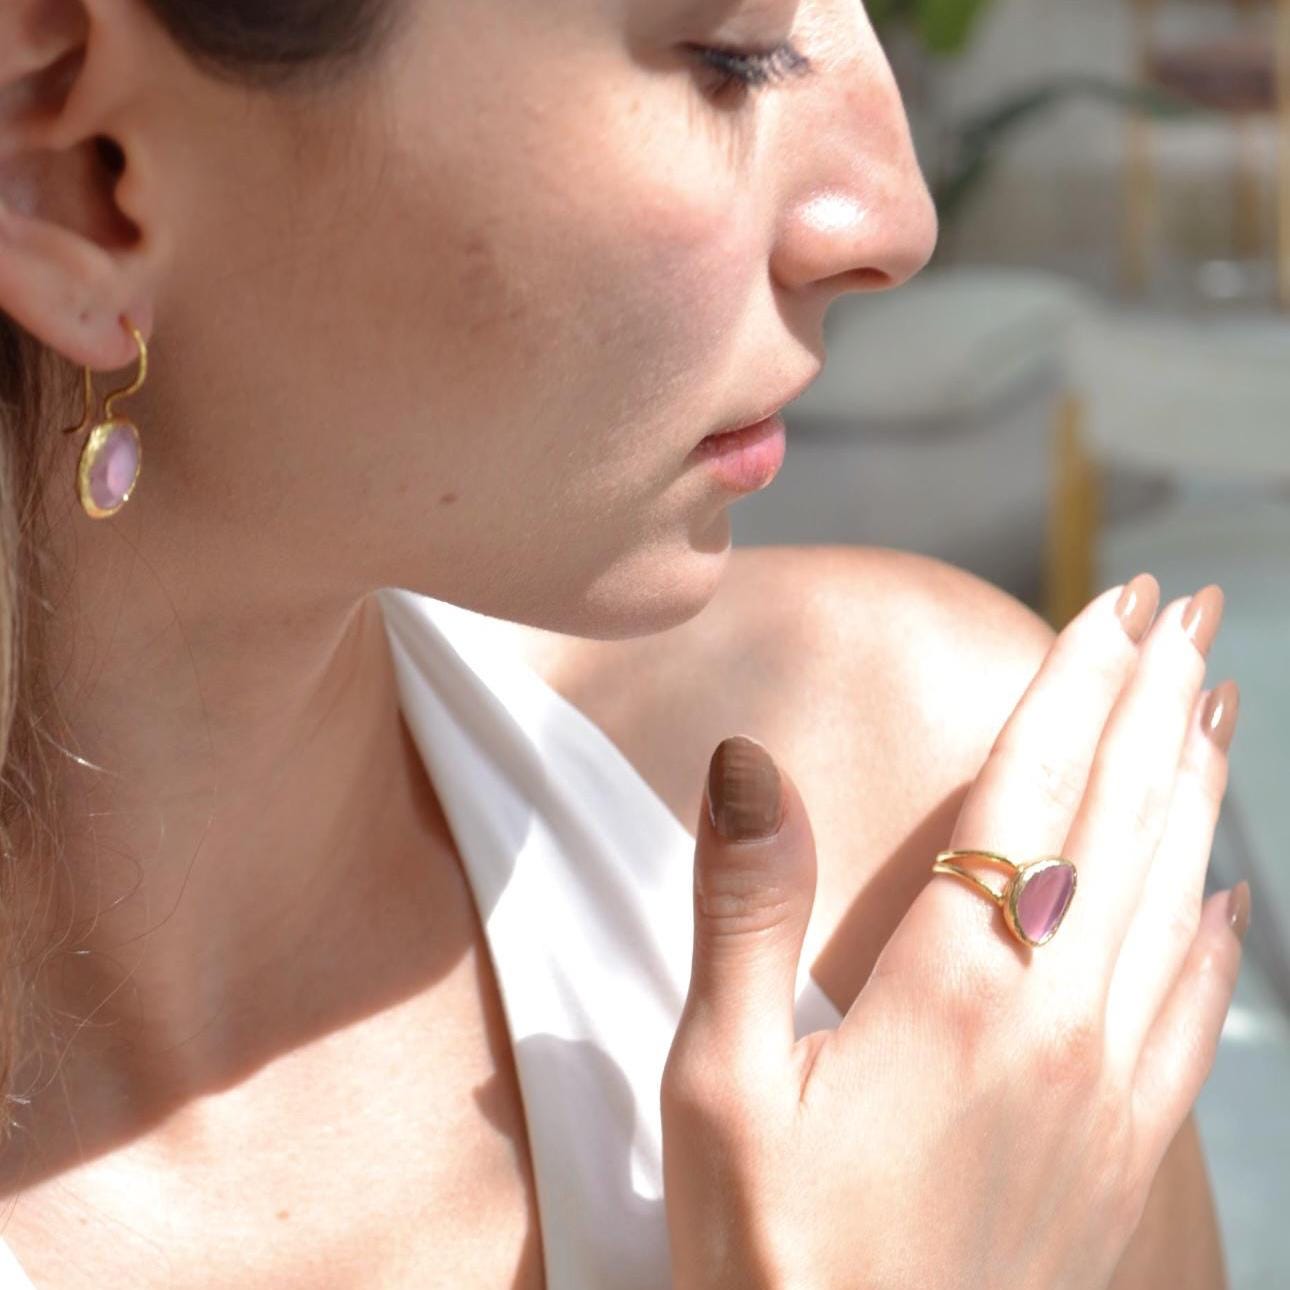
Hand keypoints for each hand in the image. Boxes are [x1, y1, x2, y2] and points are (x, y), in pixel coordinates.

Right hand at [661, 576, 1246, 1289]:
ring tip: (1218, 708)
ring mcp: (1106, 1089)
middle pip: (1125, 820)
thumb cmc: (770, 1249)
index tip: (1121, 604)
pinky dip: (1216, 935)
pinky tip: (1229, 896)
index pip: (1036, 790)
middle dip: (1160, 703)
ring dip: (1194, 788)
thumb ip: (743, 911)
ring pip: (1173, 898)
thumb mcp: (715, 1081)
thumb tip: (747, 762)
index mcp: (956, 984)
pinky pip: (1194, 1015)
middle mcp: (1056, 1018)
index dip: (1078, 685)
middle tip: (1195, 615)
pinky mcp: (1121, 1152)